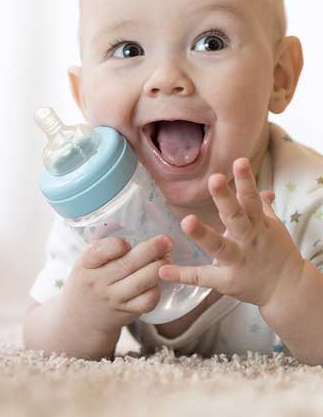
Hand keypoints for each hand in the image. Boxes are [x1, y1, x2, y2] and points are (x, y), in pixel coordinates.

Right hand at [64, 234, 172, 335]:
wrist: (80, 318)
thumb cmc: (88, 281)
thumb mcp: (84, 263)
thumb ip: (103, 248)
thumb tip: (128, 223)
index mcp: (85, 265)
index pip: (100, 250)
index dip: (117, 244)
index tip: (128, 241)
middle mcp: (98, 282)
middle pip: (127, 264)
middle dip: (151, 249)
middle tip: (166, 240)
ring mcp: (113, 299)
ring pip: (141, 282)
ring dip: (158, 267)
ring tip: (167, 258)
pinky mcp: (127, 312)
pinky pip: (147, 301)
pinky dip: (157, 290)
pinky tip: (158, 281)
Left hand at [157, 157, 305, 307]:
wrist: (289, 290)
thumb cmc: (275, 252)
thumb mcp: (272, 228)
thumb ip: (262, 207)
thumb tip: (263, 188)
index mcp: (258, 225)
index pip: (251, 199)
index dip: (246, 181)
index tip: (239, 161)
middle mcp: (248, 240)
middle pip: (236, 217)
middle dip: (226, 199)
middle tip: (214, 179)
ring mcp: (237, 261)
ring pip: (219, 246)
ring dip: (202, 234)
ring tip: (186, 221)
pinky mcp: (225, 280)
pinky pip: (201, 277)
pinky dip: (182, 274)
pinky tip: (163, 270)